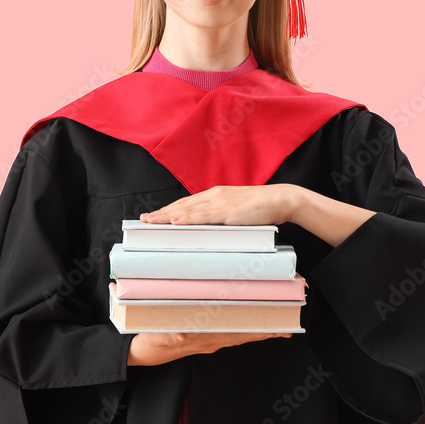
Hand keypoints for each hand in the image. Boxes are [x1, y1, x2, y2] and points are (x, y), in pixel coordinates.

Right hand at [127, 330, 292, 365]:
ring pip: (239, 334)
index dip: (257, 329)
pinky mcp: (204, 338)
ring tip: (275, 327)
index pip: (238, 333)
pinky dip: (243, 330)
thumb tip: (182, 333)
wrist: (143, 352)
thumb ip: (171, 335)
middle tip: (287, 327)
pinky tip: (248, 326)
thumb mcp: (158, 337)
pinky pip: (229, 334)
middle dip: (266, 330)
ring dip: (257, 330)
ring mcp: (209, 340)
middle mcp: (211, 340)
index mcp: (205, 338)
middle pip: (244, 334)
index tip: (276, 326)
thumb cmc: (152, 341)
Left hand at [139, 184, 296, 225]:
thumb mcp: (236, 210)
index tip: (154, 215)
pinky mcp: (228, 211)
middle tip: (143, 220)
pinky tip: (176, 222)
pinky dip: (188, 219)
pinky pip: (204, 216)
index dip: (169, 209)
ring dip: (167, 216)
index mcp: (216, 194)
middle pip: (182, 205)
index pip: (186, 203)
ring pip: (188, 210)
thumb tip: (209, 228)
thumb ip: (221, 216)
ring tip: (151, 221)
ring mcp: (220, 202)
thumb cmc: (262, 207)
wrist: (281, 199)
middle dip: (162, 213)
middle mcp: (214, 195)